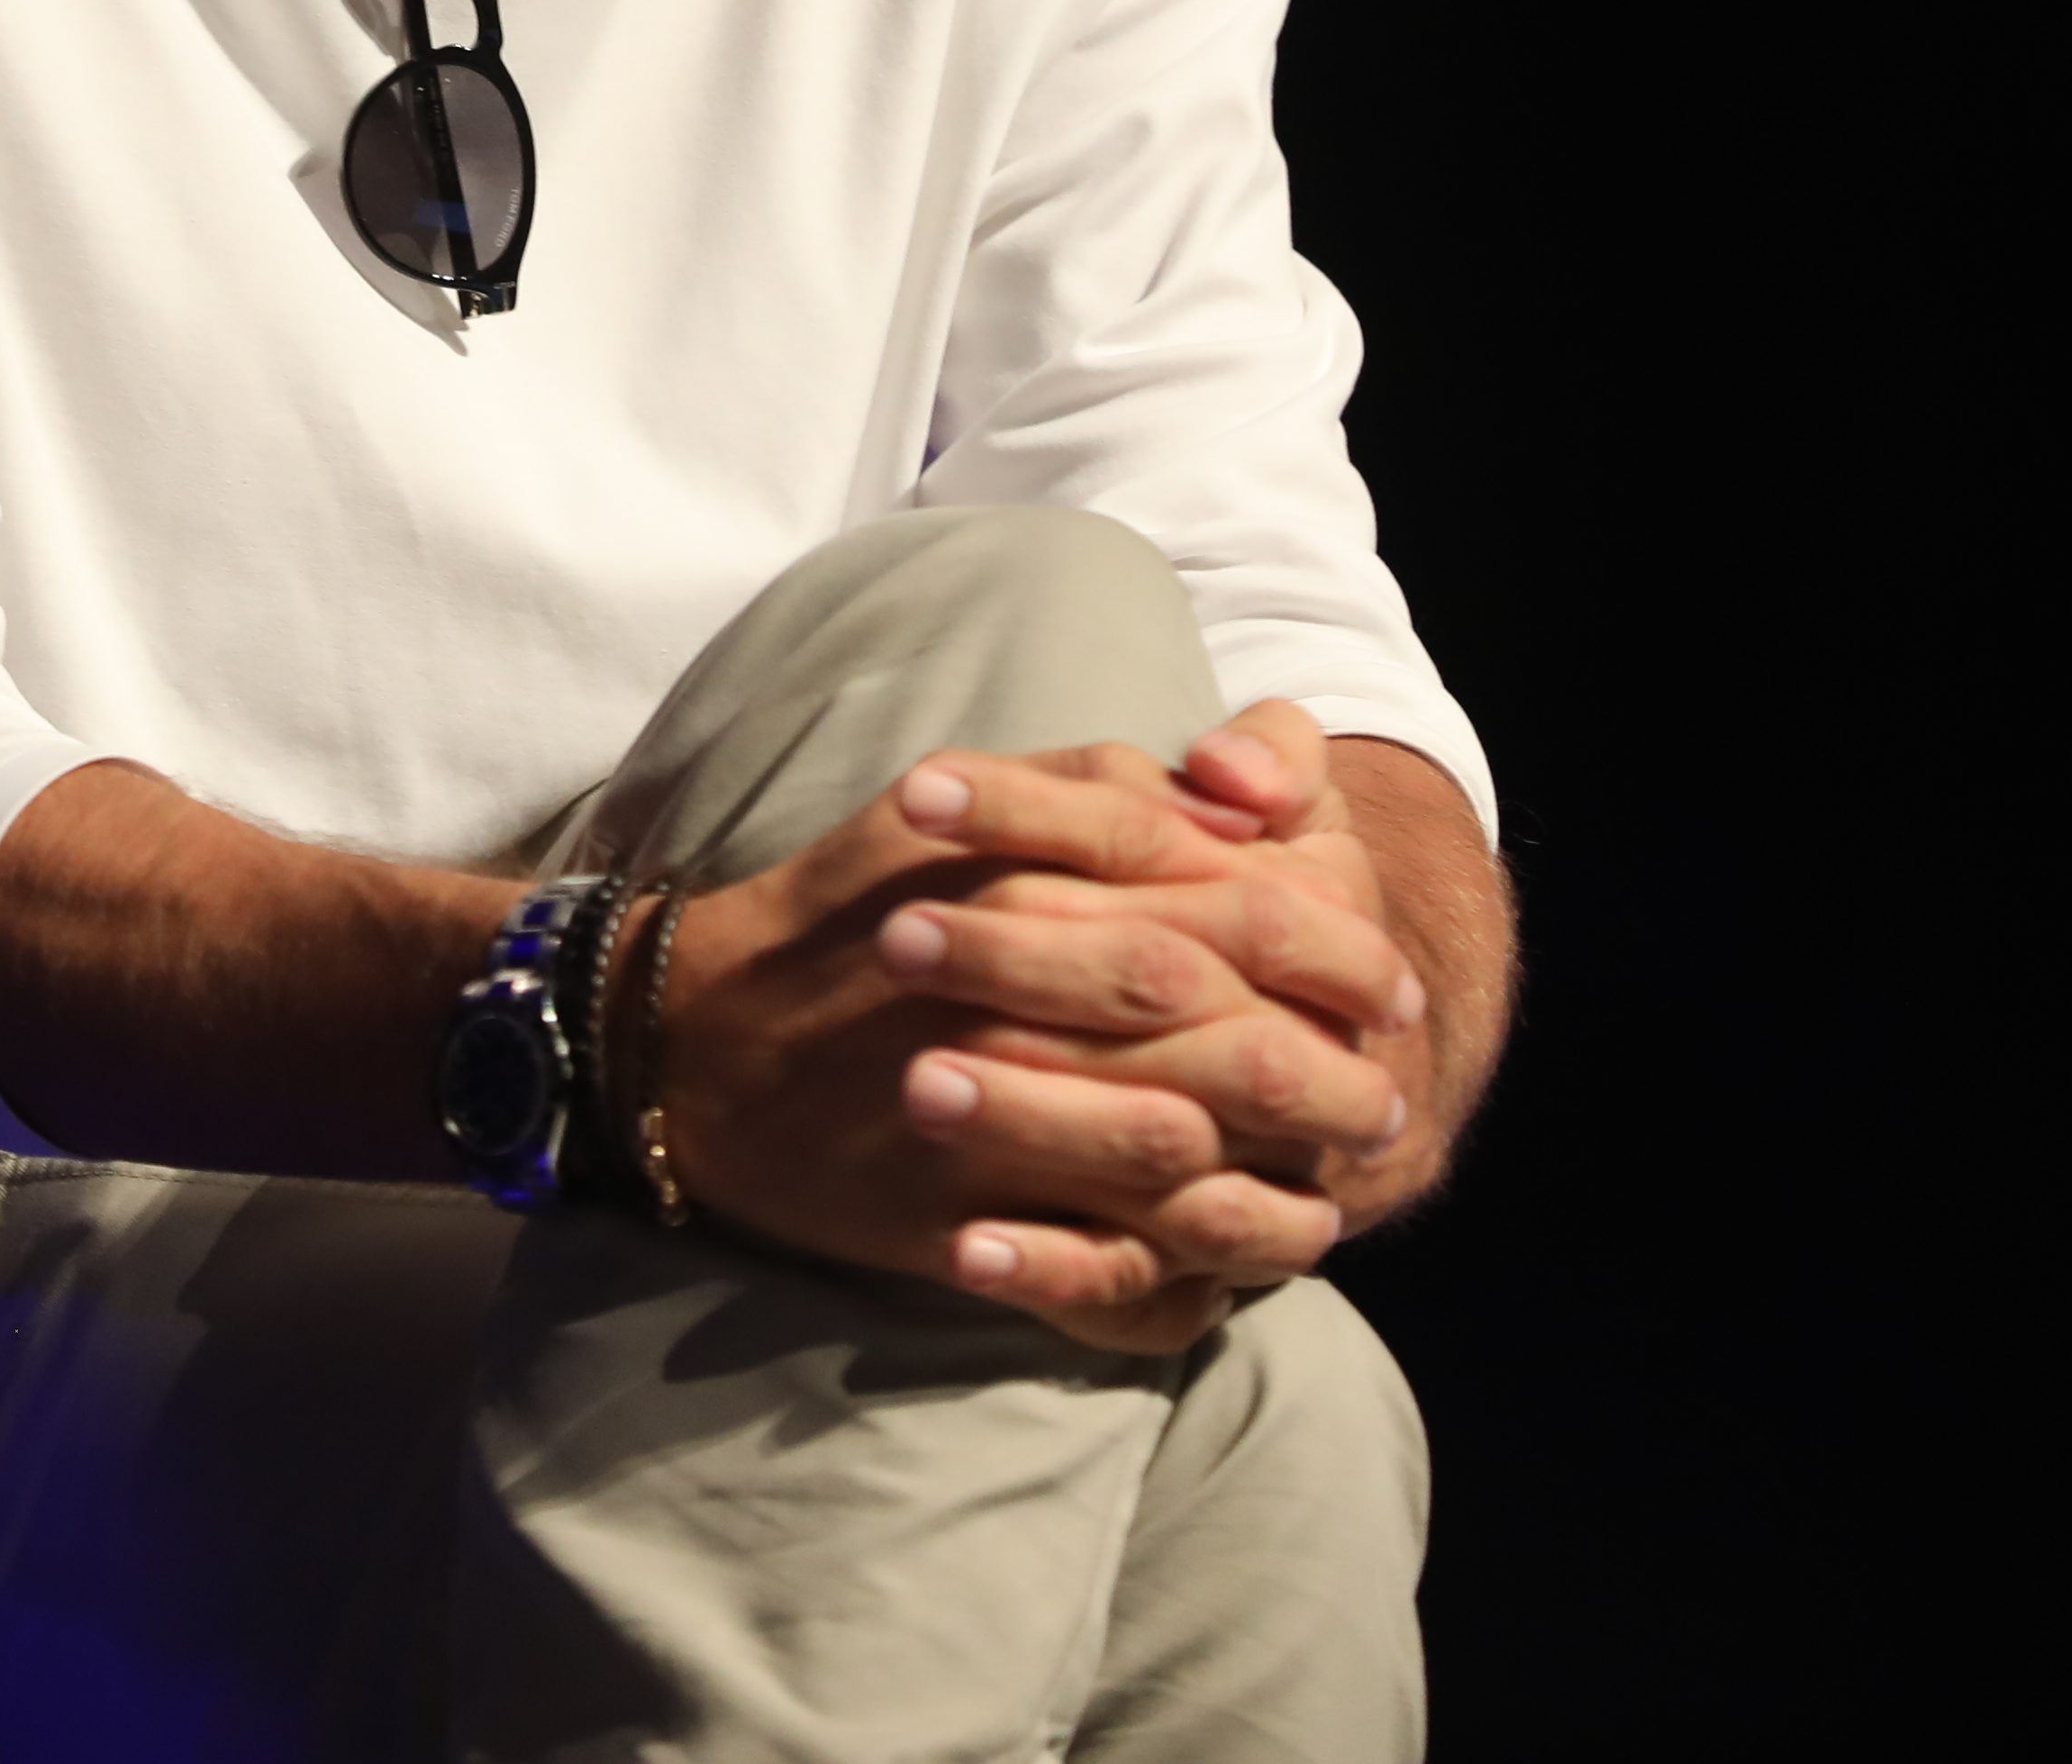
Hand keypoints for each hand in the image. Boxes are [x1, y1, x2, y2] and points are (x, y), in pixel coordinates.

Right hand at [658, 739, 1427, 1356]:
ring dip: (1280, 1190)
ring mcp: (982, 1135)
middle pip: (1224, 1050)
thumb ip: (1097, 789)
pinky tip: (1234, 1273)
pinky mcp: (949, 1234)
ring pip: (1180, 1174)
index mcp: (1022, 892)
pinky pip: (1100, 1277)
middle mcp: (1009, 1010)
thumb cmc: (842, 909)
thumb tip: (1236, 804)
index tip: (1386, 979)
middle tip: (1386, 1098)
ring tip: (1336, 1192)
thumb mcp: (947, 803)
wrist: (684, 1042)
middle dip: (1330, 1078)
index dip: (1329, 949)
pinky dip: (1184, 1282)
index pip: (1226, 915)